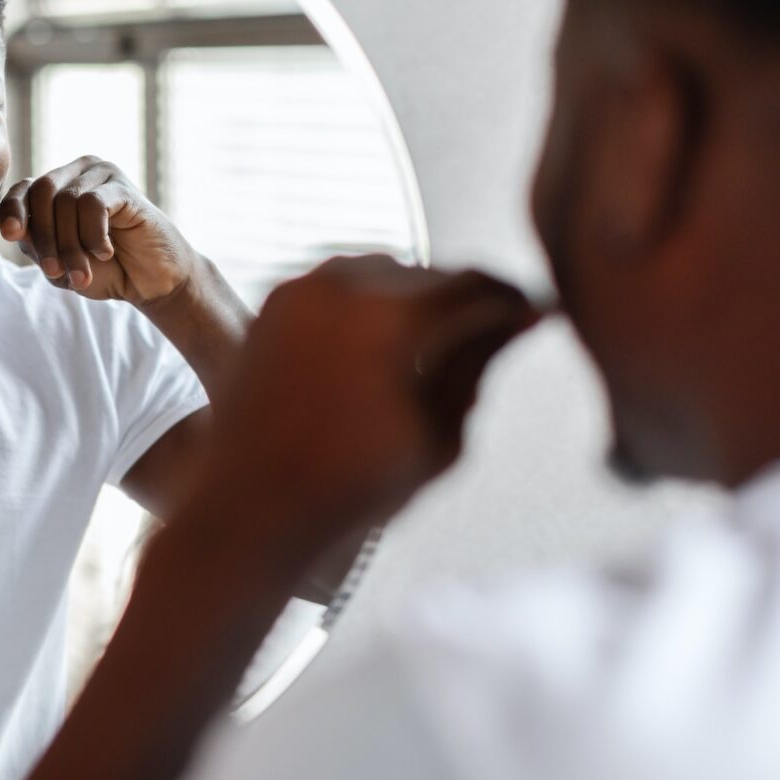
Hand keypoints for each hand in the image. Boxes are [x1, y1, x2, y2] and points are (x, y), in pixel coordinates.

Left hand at [0, 156, 194, 307]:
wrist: (148, 282)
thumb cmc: (104, 270)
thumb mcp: (59, 262)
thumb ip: (34, 242)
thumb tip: (11, 227)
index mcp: (56, 188)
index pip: (23, 189)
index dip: (12, 210)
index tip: (10, 235)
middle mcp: (77, 174)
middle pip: (42, 193)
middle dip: (45, 238)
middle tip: (54, 271)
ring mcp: (101, 175)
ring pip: (67, 202)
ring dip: (70, 246)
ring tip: (82, 273)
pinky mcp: (123, 186)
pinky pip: (93, 205)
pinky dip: (93, 236)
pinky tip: (105, 253)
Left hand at [195, 256, 539, 564]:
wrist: (248, 506)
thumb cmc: (349, 488)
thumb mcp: (439, 438)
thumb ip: (477, 368)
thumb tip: (515, 323)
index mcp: (391, 317)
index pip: (474, 284)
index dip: (511, 300)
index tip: (530, 317)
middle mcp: (342, 287)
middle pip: (428, 274)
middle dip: (462, 299)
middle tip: (491, 332)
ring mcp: (300, 291)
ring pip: (381, 273)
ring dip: (413, 298)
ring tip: (433, 343)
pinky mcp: (272, 306)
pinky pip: (337, 286)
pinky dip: (366, 305)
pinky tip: (379, 346)